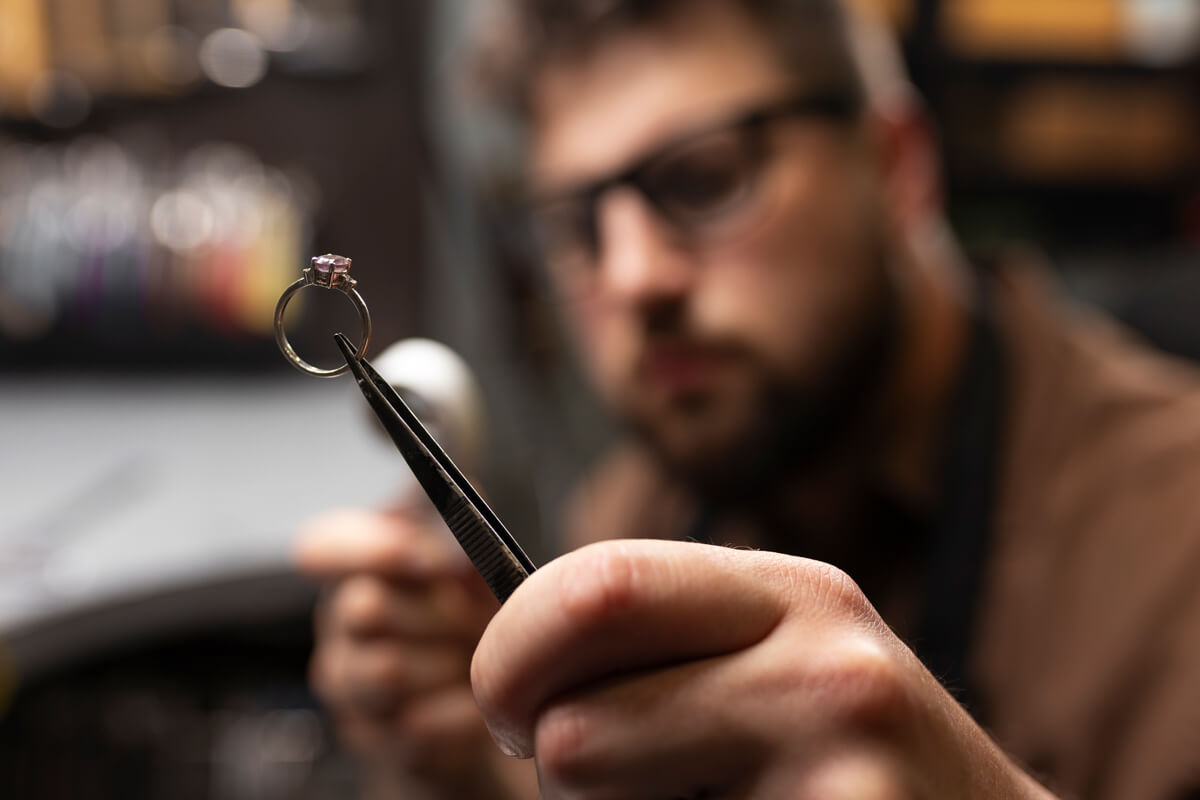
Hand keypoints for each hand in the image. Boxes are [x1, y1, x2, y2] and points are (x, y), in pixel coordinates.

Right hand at [295, 506, 536, 798]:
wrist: (485, 706)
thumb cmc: (474, 620)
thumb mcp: (474, 563)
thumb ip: (463, 532)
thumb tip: (465, 528)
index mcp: (355, 568)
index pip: (320, 547)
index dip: (373, 549)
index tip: (432, 558)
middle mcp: (339, 626)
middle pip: (363, 608)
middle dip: (436, 614)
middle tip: (477, 620)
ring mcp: (349, 687)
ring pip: (386, 671)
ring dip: (448, 666)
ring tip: (477, 663)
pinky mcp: (374, 740)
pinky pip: (415, 725)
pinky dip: (461, 714)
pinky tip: (475, 705)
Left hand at [472, 539, 1055, 798]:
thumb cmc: (851, 766)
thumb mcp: (779, 666)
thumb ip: (671, 645)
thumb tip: (512, 665)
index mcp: (792, 594)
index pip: (595, 584)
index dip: (512, 651)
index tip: (506, 701)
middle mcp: (824, 662)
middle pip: (574, 707)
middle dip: (540, 744)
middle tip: (563, 762)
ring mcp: (839, 763)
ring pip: (596, 786)